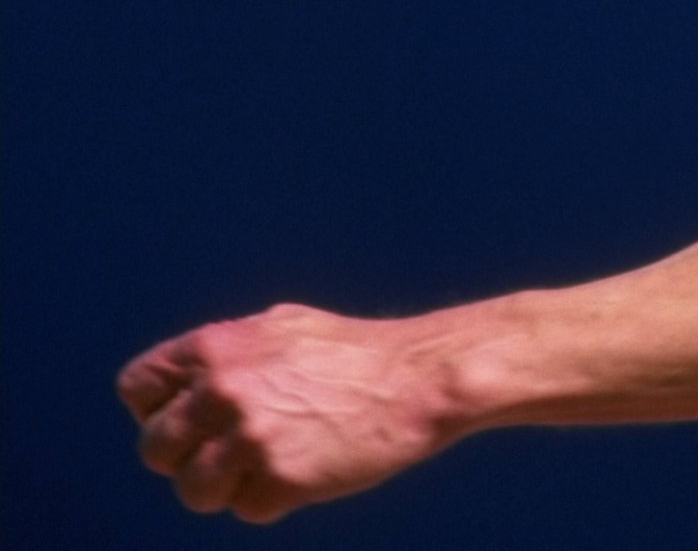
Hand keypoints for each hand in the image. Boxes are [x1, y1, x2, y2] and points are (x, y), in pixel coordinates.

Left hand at [119, 304, 453, 522]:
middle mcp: (223, 390)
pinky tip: (306, 471)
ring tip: (269, 467)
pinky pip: (245, 510)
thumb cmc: (357, 353)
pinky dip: (272, 499)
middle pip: (155, 449)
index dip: (158, 410)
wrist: (420, 380)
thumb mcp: (283, 328)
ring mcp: (249, 437)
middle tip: (231, 453)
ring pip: (193, 489)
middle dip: (186, 458)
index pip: (138, 388)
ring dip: (225, 488)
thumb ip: (227, 354)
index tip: (191, 421)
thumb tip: (182, 385)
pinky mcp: (277, 480)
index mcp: (218, 347)